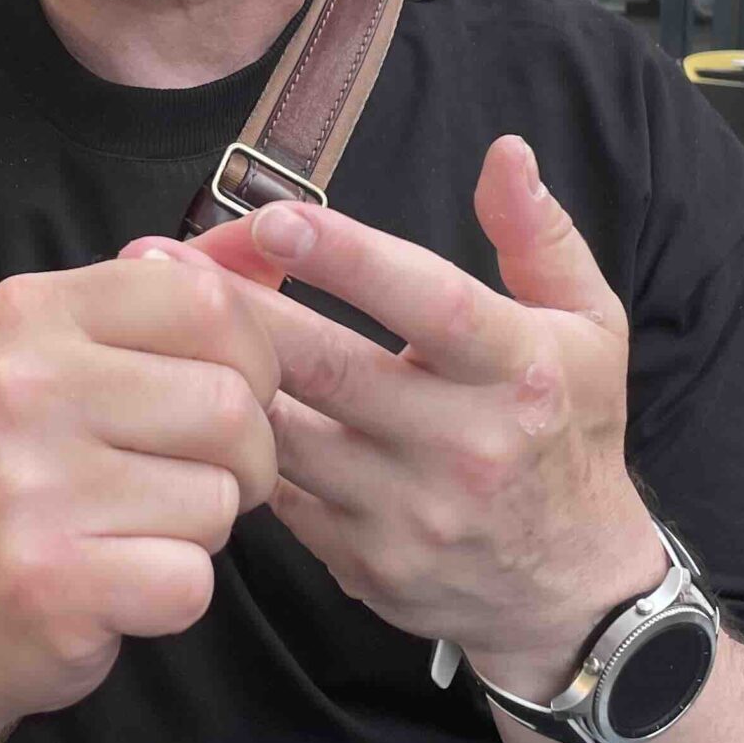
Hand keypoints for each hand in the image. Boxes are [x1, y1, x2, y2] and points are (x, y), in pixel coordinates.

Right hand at [0, 254, 277, 722]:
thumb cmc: (41, 467)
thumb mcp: (85, 354)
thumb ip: (181, 292)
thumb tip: (279, 234)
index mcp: (31, 312)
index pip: (209, 301)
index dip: (252, 359)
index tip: (218, 394)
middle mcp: (19, 387)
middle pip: (233, 406)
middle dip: (243, 458)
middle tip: (184, 478)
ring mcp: (25, 487)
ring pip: (221, 498)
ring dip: (204, 526)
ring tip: (136, 525)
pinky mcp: (45, 582)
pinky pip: (190, 581)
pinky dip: (174, 594)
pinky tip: (119, 583)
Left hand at [165, 137, 665, 693]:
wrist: (572, 590)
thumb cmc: (569, 433)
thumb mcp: (589, 328)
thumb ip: (540, 235)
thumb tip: (506, 151)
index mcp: (520, 372)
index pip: (431, 304)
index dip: (349, 259)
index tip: (275, 217)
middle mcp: (466, 445)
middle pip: (332, 369)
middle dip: (241, 311)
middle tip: (163, 261)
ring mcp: (410, 512)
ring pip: (288, 436)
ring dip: (217, 377)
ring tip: (154, 324)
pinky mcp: (364, 561)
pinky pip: (279, 495)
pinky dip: (233, 447)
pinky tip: (186, 404)